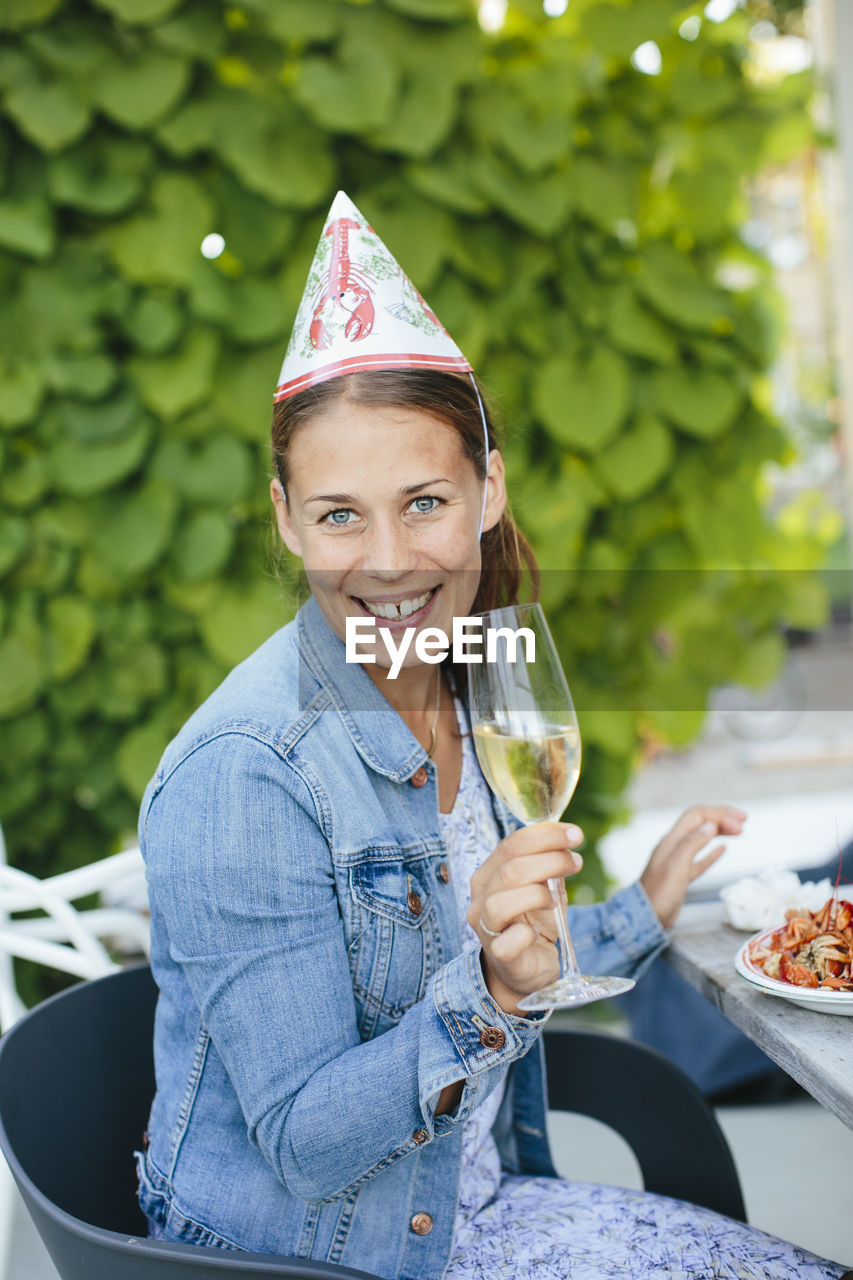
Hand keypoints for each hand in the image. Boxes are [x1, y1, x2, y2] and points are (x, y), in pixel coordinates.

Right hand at [468, 822, 583, 1016]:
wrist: (524, 970)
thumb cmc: (532, 924)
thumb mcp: (542, 889)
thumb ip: (548, 865)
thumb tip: (568, 838)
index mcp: (488, 876)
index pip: (511, 845)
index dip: (545, 836)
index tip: (575, 834)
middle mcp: (480, 899)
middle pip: (510, 870)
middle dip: (550, 860)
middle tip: (575, 862)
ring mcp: (485, 928)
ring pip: (502, 902)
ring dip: (538, 895)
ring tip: (555, 900)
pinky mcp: (499, 955)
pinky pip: (510, 940)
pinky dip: (528, 934)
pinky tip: (538, 933)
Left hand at [640, 804, 745, 929]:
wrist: (646, 919)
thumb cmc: (659, 894)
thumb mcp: (676, 867)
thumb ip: (691, 844)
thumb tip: (710, 824)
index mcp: (672, 841)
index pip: (697, 816)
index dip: (720, 815)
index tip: (741, 824)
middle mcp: (674, 847)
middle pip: (699, 823)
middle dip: (721, 818)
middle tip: (744, 819)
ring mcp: (677, 862)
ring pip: (702, 839)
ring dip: (719, 831)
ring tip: (739, 830)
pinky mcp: (682, 877)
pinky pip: (699, 859)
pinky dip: (713, 852)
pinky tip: (723, 849)